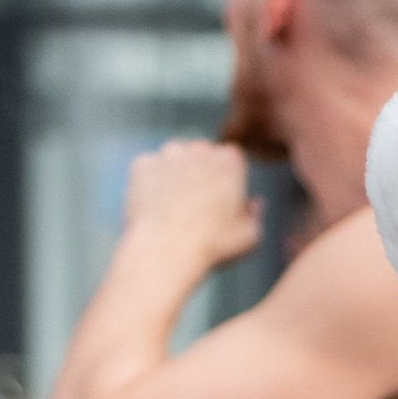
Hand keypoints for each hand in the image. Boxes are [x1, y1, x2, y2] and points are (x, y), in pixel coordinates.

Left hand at [120, 138, 262, 279]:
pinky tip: (158, 210)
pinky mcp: (142, 164)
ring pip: (175, 160)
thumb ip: (255, 215)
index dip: (230, 181)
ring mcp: (167, 153)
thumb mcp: (250, 237)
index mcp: (230, 160)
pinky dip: (153, 185)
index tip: (226, 202)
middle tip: (201, 208)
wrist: (165, 250)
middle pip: (203, 155)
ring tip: (178, 212)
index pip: (233, 160)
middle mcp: (198, 148)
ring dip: (177, 177)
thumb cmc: (211, 246)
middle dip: (202, 174)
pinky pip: (150, 171)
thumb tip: (254, 204)